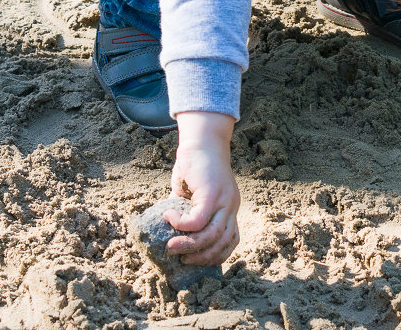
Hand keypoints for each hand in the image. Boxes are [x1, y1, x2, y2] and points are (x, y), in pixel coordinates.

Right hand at [164, 111, 239, 266]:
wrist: (200, 139)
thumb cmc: (194, 165)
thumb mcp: (191, 193)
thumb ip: (185, 210)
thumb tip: (169, 230)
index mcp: (228, 208)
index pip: (231, 240)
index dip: (216, 255)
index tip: (197, 260)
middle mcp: (231, 206)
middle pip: (223, 242)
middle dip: (202, 257)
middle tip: (182, 260)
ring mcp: (224, 199)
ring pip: (212, 234)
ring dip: (190, 245)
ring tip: (171, 245)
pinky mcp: (212, 192)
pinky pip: (198, 219)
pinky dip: (182, 224)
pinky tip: (169, 217)